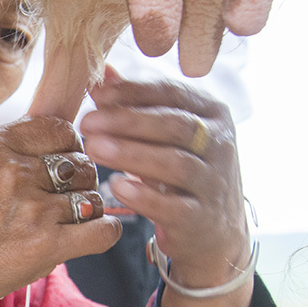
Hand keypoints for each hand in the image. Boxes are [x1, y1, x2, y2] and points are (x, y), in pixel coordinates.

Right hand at [0, 117, 120, 306]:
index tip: (62, 162)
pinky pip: (103, 231)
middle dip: (79, 178)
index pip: (56, 128)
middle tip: (68, 197)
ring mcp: (32, 208)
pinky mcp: (44, 248)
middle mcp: (15, 170)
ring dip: (88, 206)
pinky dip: (104, 231)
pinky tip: (89, 236)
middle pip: (79, 161)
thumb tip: (22, 154)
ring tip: (73, 220)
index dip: (66, 146)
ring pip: (92, 194)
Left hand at [80, 69, 253, 306]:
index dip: (133, 92)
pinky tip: (116, 187)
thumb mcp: (166, 136)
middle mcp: (219, 144)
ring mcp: (213, 182)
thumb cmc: (181, 175)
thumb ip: (136, 104)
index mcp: (212, 114)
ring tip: (94, 148)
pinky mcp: (200, 218)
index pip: (172, 94)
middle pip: (173, 125)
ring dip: (131, 154)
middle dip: (127, 121)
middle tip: (88, 122)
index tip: (97, 94)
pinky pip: (172, 205)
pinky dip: (143, 195)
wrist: (215, 232)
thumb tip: (102, 73)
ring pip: (174, 163)